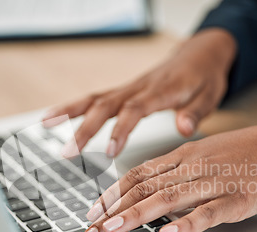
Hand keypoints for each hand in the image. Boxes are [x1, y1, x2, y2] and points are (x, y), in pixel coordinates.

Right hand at [42, 28, 236, 157]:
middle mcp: (140, 87)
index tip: (109, 152)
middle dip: (85, 129)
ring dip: (70, 112)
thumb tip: (184, 128)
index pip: (135, 110)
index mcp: (161, 91)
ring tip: (45, 125)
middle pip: (107, 105)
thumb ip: (196, 112)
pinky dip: (75, 107)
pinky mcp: (125, 91)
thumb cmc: (205, 77)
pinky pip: (97, 97)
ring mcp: (129, 88)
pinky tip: (56, 116)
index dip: (121, 130)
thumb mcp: (210, 95)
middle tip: (67, 152)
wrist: (200, 53)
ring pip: (95, 98)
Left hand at [80, 121, 256, 231]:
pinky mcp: (238, 198)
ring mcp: (214, 182)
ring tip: (112, 230)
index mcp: (182, 156)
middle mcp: (192, 167)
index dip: (111, 193)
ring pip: (168, 198)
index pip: (137, 174)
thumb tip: (148, 192)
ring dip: (136, 215)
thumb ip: (175, 172)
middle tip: (90, 231)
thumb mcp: (203, 154)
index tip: (93, 211)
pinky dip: (187, 222)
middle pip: (144, 188)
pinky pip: (209, 211)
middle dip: (112, 210)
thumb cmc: (244, 152)